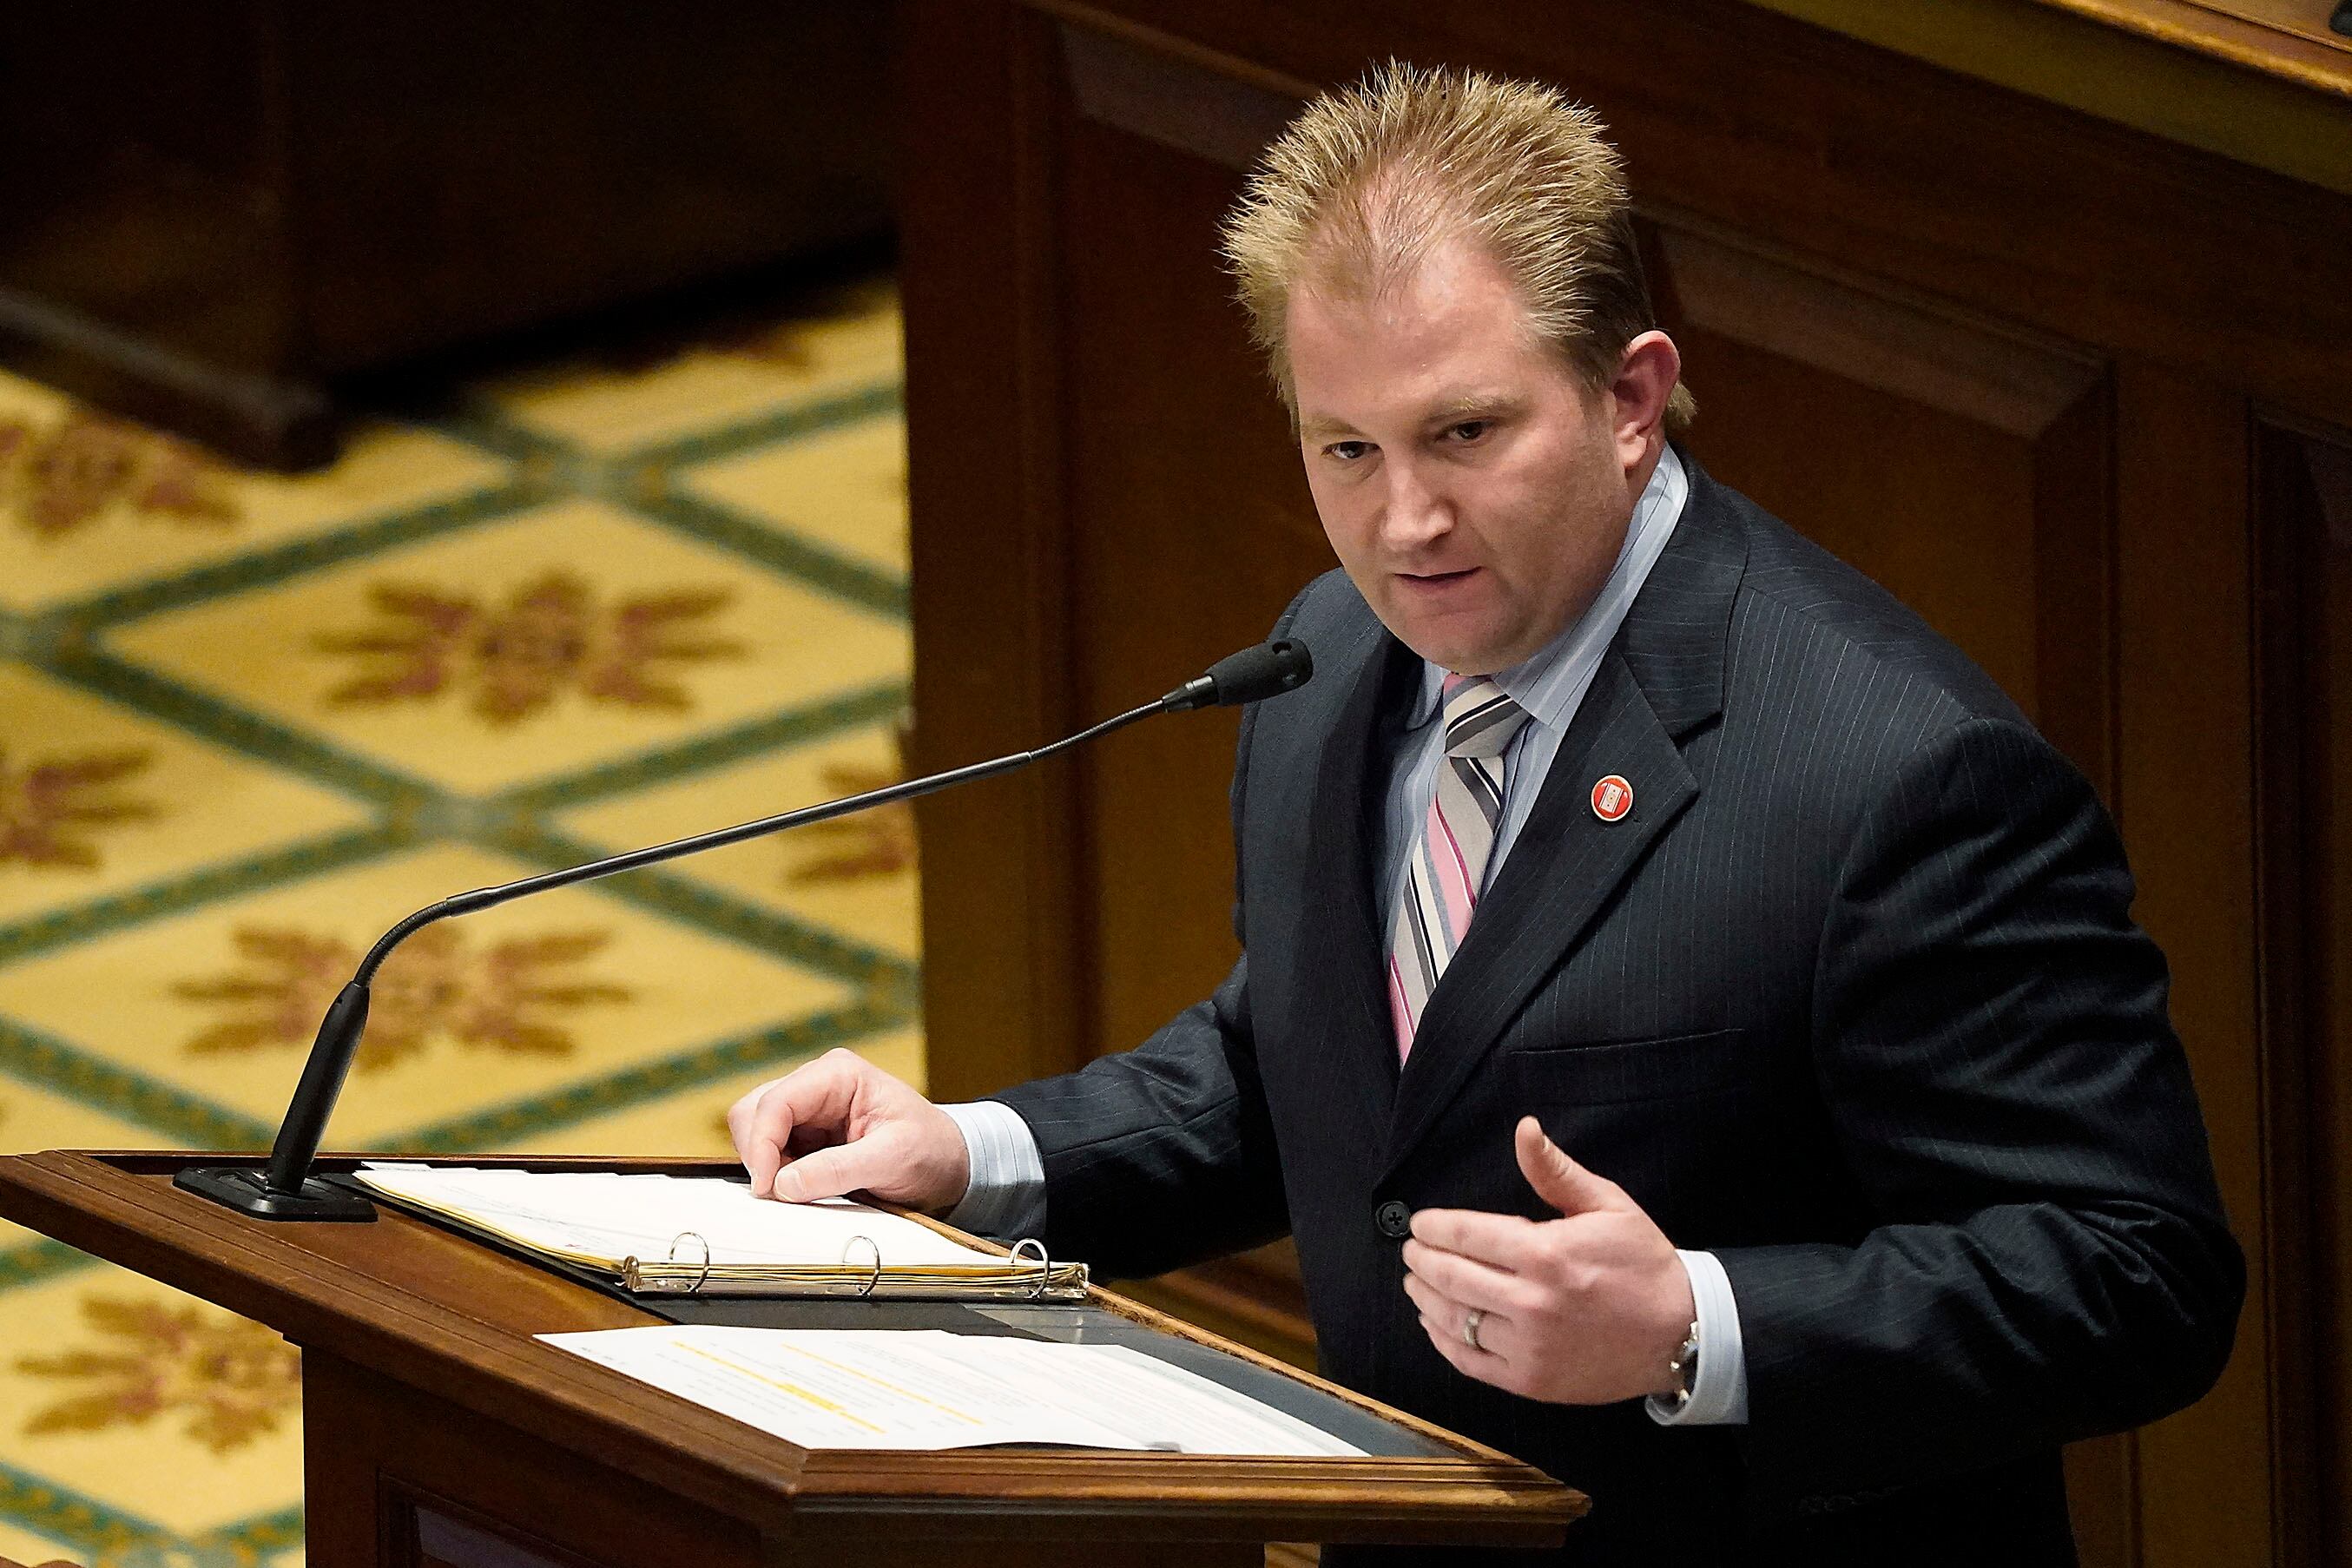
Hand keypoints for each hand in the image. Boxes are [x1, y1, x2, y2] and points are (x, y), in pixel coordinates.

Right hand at [724, 1048, 970, 1210]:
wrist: (948, 1164)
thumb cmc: (930, 1151)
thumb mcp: (892, 1159)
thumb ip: (839, 1169)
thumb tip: (782, 1185)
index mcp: (838, 1074)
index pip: (776, 1102)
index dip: (762, 1145)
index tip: (768, 1189)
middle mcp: (816, 1084)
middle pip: (753, 1112)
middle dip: (759, 1155)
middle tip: (781, 1196)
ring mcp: (807, 1109)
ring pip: (755, 1131)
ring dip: (765, 1166)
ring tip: (798, 1193)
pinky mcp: (804, 1135)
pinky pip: (770, 1151)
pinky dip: (775, 1173)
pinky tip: (801, 1190)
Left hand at [1401, 1116, 1695, 1403]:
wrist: (1680, 1334)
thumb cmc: (1643, 1265)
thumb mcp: (1608, 1205)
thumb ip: (1555, 1170)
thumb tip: (1524, 1129)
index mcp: (1545, 1254)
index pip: (1466, 1235)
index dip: (1434, 1228)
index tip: (1420, 1224)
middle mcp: (1531, 1302)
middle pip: (1451, 1276)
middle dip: (1422, 1260)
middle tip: (1412, 1250)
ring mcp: (1528, 1347)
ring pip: (1454, 1319)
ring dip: (1425, 1298)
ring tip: (1416, 1282)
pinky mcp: (1530, 1381)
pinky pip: (1470, 1360)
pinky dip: (1443, 1340)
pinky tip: (1435, 1323)